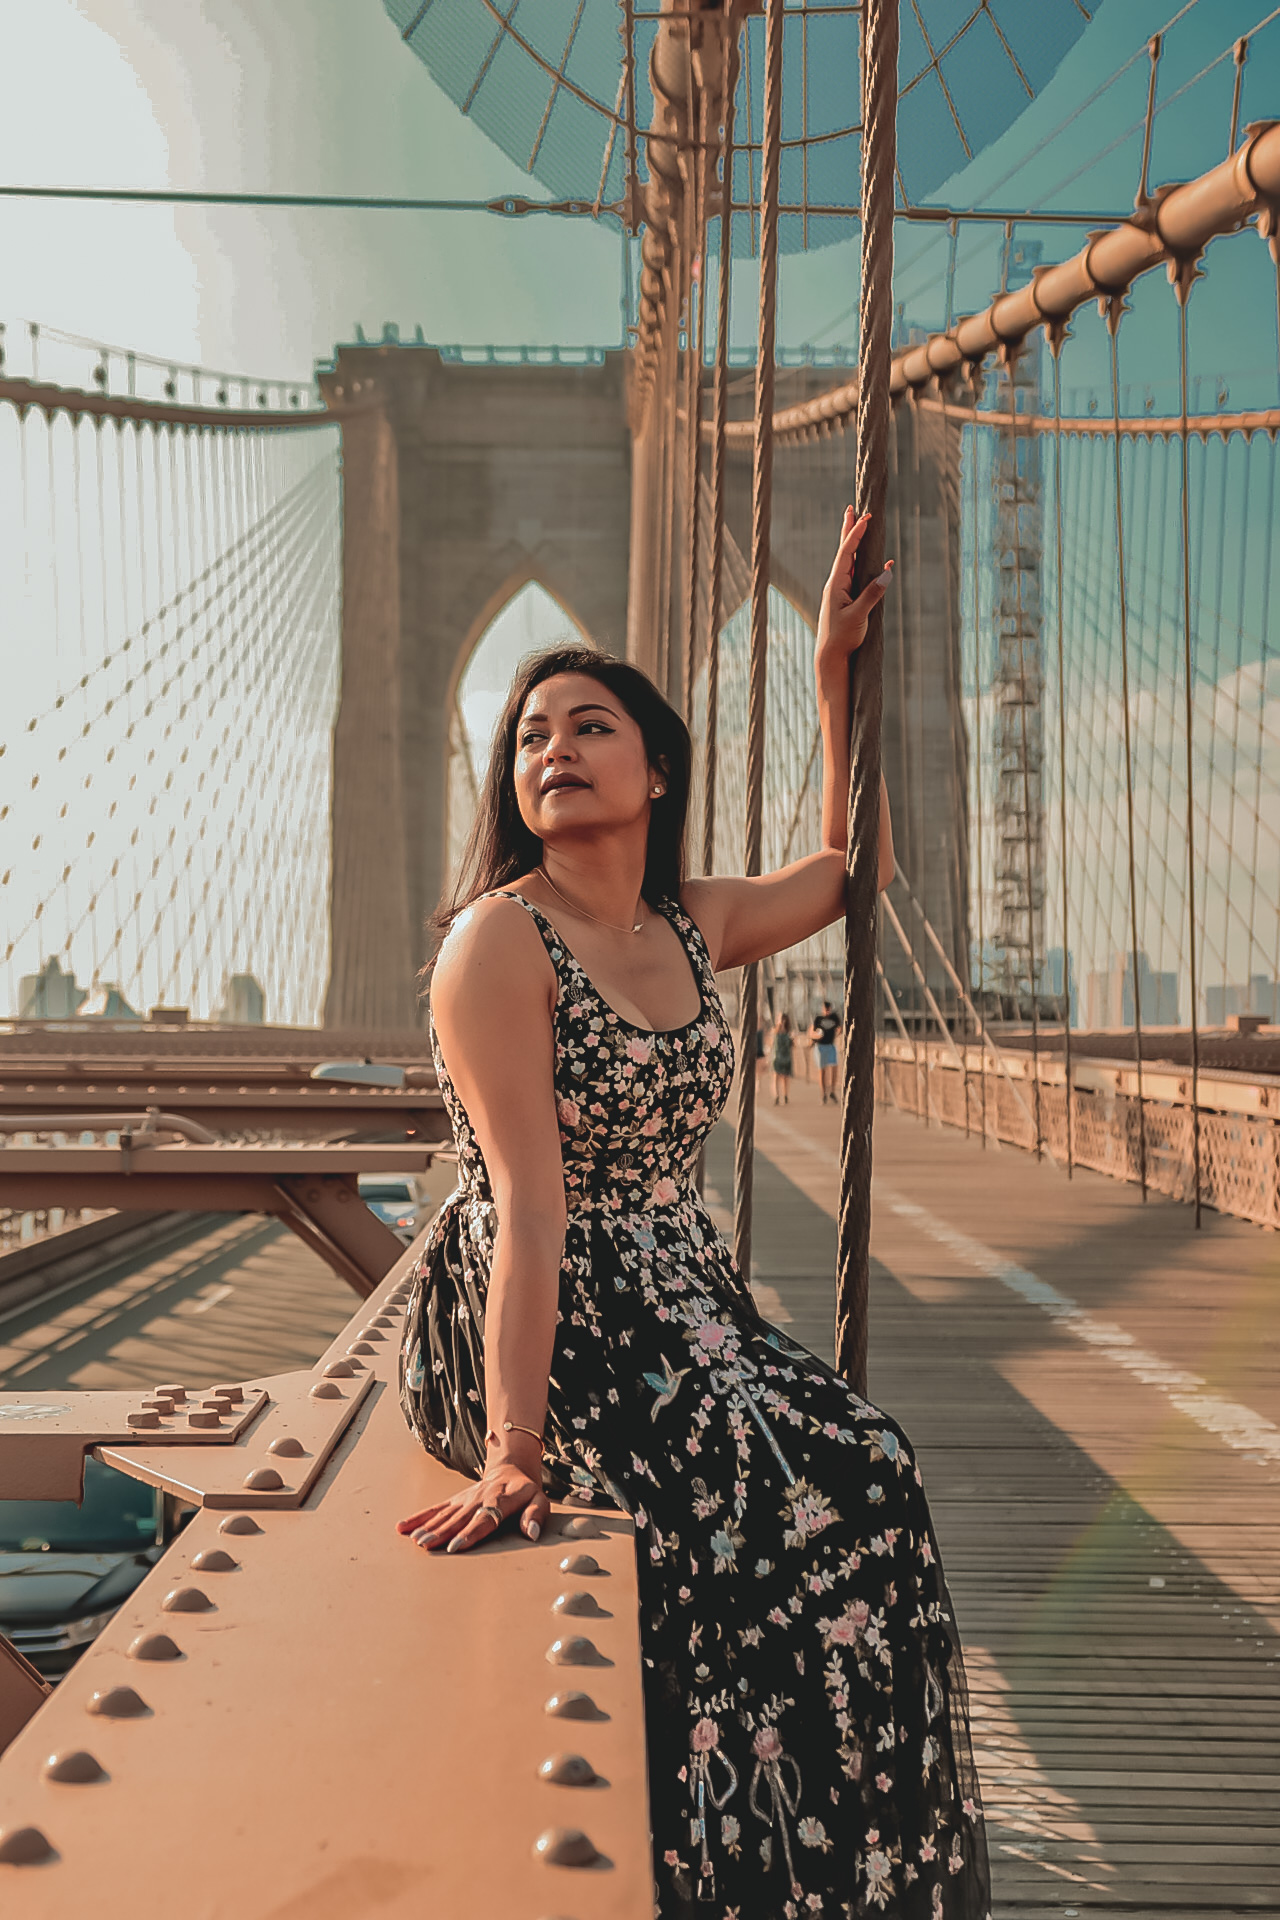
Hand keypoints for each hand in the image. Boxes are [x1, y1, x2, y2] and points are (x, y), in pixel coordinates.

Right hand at [397, 1457, 550, 1552]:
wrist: (510, 1469)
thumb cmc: (525, 1491)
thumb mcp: (540, 1500)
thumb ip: (536, 1515)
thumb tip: (532, 1533)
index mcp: (500, 1501)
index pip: (484, 1519)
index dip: (469, 1533)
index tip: (455, 1546)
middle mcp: (478, 1499)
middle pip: (459, 1518)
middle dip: (442, 1532)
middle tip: (427, 1545)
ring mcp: (464, 1499)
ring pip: (445, 1514)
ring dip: (429, 1527)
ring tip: (416, 1541)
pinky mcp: (455, 1500)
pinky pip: (436, 1509)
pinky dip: (419, 1517)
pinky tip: (404, 1527)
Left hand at [815, 507, 892, 674]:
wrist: (831, 657)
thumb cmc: (842, 638)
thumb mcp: (859, 615)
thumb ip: (873, 593)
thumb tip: (888, 570)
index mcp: (835, 584)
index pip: (845, 553)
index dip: (855, 534)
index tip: (865, 518)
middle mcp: (836, 584)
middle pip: (843, 551)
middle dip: (848, 530)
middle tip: (851, 509)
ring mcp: (841, 591)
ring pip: (849, 561)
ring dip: (855, 543)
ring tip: (858, 526)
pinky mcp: (847, 600)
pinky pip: (857, 576)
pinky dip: (866, 565)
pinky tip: (880, 562)